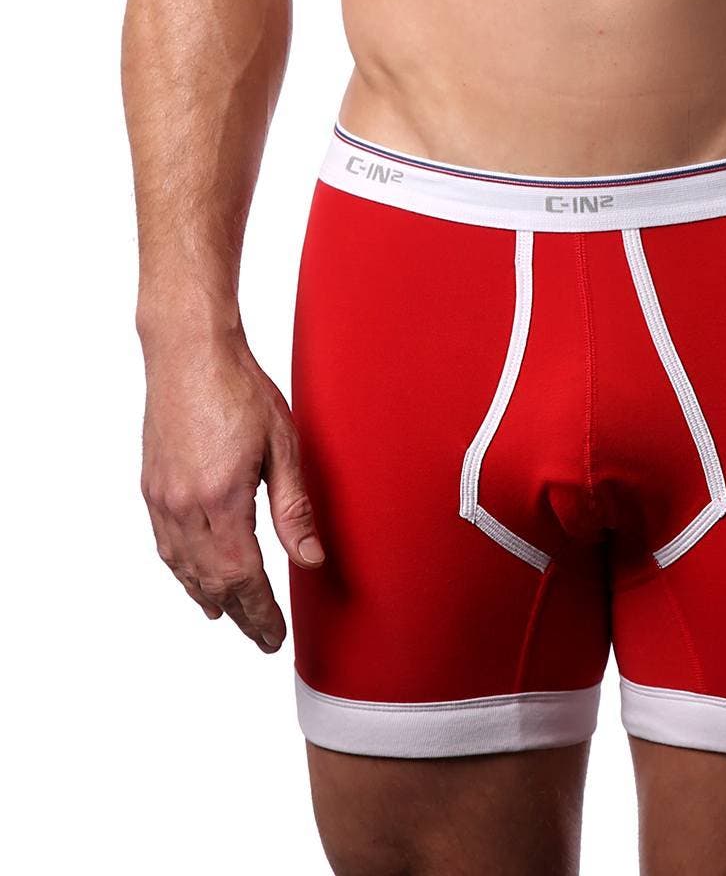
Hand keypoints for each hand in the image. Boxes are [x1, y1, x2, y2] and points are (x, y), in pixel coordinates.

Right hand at [140, 328, 323, 652]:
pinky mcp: (152, 486)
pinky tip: (195, 577)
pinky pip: (166, 545)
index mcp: (223, 499)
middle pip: (212, 581)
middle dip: (240, 614)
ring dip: (209, 597)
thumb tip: (311, 560)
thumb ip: (293, 509)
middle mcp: (186, 506)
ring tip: (232, 617)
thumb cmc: (240, 388)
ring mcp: (163, 498)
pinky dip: (183, 571)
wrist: (189, 351)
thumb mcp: (283, 446)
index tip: (276, 638)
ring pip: (184, 569)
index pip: (243, 578)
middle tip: (262, 636)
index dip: (261, 613)